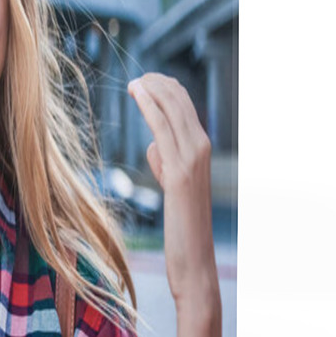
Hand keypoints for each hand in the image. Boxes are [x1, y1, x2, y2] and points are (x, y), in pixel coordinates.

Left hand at [127, 73, 217, 306]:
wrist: (194, 258)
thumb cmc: (182, 222)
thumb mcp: (173, 182)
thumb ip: (166, 160)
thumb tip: (154, 144)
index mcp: (202, 147)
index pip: (184, 104)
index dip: (164, 87)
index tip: (143, 80)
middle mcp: (202, 147)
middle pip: (179, 100)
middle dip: (157, 83)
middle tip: (135, 78)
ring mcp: (193, 158)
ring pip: (172, 109)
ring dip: (151, 89)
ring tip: (132, 82)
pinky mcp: (180, 172)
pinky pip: (163, 129)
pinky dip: (149, 106)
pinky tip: (136, 93)